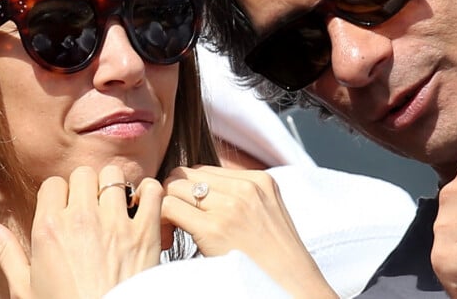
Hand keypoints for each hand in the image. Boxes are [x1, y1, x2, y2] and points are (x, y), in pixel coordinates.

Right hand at [0, 166, 163, 298]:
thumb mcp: (25, 289)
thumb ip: (7, 252)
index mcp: (49, 229)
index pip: (53, 183)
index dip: (59, 195)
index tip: (65, 210)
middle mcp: (82, 219)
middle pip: (84, 173)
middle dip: (86, 187)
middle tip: (91, 208)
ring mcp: (116, 223)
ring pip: (114, 175)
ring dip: (115, 187)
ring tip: (116, 206)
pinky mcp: (145, 231)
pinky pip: (152, 189)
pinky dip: (150, 192)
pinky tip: (142, 206)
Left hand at [161, 165, 337, 297]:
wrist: (294, 288)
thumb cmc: (275, 261)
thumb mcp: (266, 214)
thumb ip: (239, 197)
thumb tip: (201, 193)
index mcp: (259, 180)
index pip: (204, 170)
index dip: (188, 189)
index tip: (185, 212)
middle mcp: (246, 186)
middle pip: (187, 173)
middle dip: (173, 193)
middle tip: (172, 221)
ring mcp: (231, 205)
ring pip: (174, 186)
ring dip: (166, 206)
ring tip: (170, 231)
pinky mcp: (215, 228)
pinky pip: (170, 207)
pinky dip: (162, 221)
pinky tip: (169, 240)